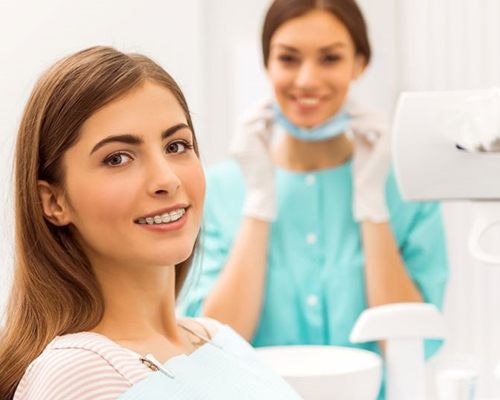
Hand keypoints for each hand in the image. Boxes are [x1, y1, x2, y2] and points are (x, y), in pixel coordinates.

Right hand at [230, 100, 275, 221]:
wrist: (261, 190)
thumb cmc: (265, 173)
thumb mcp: (265, 148)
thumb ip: (266, 133)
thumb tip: (273, 115)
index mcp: (239, 144)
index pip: (246, 122)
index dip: (257, 111)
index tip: (270, 105)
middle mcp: (236, 144)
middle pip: (244, 118)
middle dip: (259, 108)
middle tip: (273, 102)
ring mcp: (237, 146)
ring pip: (246, 120)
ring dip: (261, 113)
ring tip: (274, 113)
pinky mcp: (243, 148)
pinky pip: (252, 128)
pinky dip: (263, 122)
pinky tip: (273, 120)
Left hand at [348, 101, 390, 222]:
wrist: (365, 189)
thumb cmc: (363, 172)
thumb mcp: (360, 148)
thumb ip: (359, 135)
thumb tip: (352, 120)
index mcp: (385, 139)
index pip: (377, 117)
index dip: (364, 109)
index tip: (349, 107)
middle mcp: (391, 139)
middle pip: (380, 114)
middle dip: (363, 109)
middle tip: (347, 109)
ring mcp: (392, 143)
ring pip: (381, 119)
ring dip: (363, 116)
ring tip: (348, 118)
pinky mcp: (388, 149)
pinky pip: (382, 128)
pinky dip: (367, 125)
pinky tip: (354, 128)